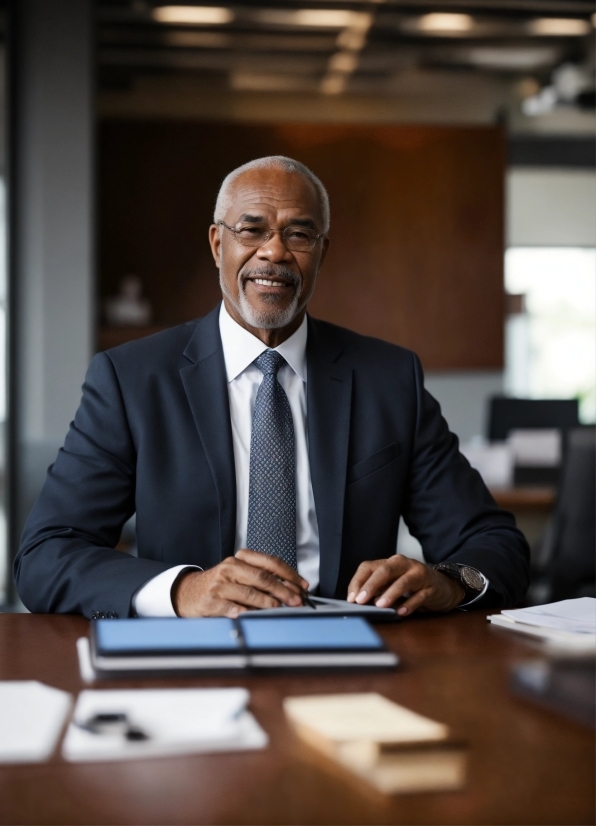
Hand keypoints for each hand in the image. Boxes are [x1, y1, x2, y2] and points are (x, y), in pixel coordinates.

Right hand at [172, 549, 308, 617]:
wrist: (189, 592)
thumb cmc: (221, 584)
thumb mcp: (240, 574)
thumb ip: (262, 578)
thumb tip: (292, 589)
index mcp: (241, 558)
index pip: (271, 563)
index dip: (290, 574)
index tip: (303, 586)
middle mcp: (231, 567)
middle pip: (263, 578)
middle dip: (284, 591)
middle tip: (296, 600)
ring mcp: (220, 584)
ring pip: (250, 593)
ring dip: (268, 603)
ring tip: (280, 609)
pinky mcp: (212, 600)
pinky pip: (234, 608)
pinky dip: (246, 613)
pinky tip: (255, 617)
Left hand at [346, 555, 464, 616]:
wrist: (444, 587)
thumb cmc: (412, 586)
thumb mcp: (392, 584)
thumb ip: (377, 590)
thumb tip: (357, 602)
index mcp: (389, 563)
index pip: (368, 567)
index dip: (358, 582)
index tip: (351, 598)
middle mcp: (403, 564)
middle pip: (384, 571)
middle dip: (371, 585)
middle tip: (360, 600)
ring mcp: (418, 574)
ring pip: (403, 581)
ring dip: (390, 594)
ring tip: (380, 606)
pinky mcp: (431, 587)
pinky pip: (420, 595)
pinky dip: (410, 604)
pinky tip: (401, 612)